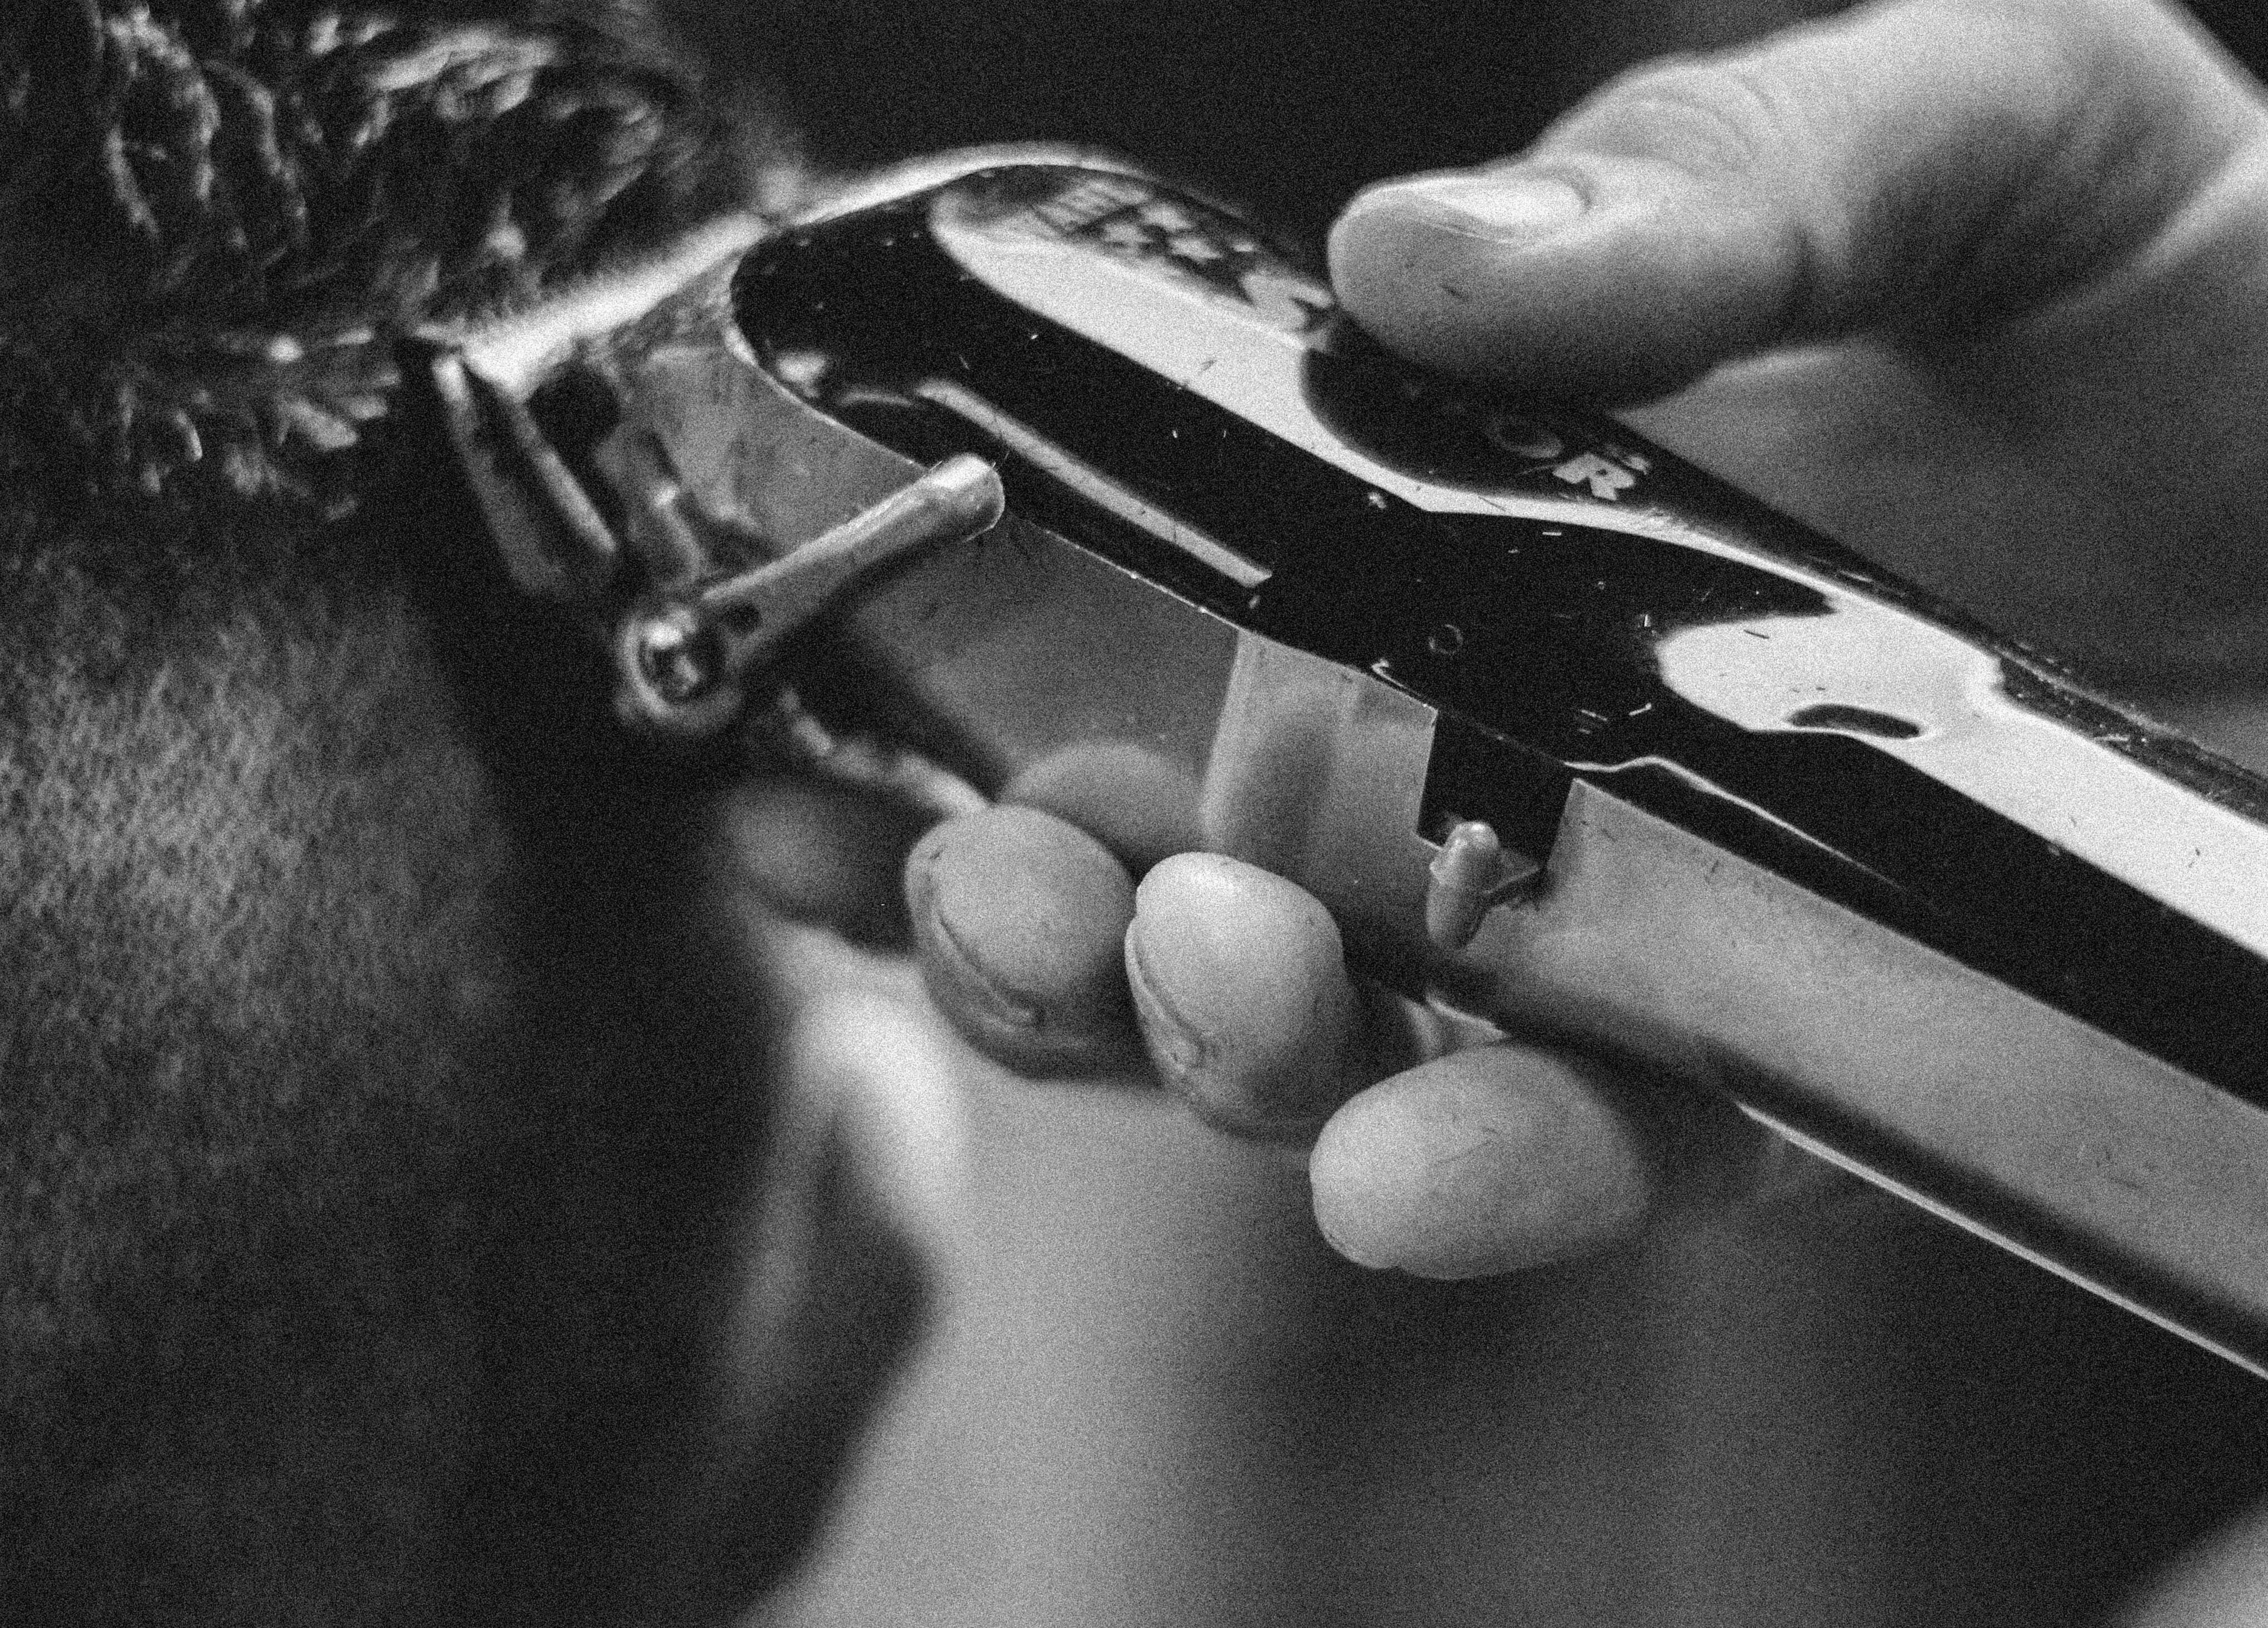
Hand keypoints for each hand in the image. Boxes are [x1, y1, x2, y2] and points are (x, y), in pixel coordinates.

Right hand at [906, 0, 2267, 1278]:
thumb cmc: (2201, 286)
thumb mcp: (1974, 141)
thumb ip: (1711, 182)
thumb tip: (1413, 257)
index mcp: (1454, 537)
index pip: (1140, 632)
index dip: (944, 699)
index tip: (798, 729)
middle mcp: (1490, 752)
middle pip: (1185, 888)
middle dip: (1044, 925)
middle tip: (995, 883)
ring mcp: (1622, 923)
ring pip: (1333, 1047)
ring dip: (1209, 1049)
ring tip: (1194, 977)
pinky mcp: (1791, 1063)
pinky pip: (1601, 1151)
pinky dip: (1482, 1167)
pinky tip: (1398, 1164)